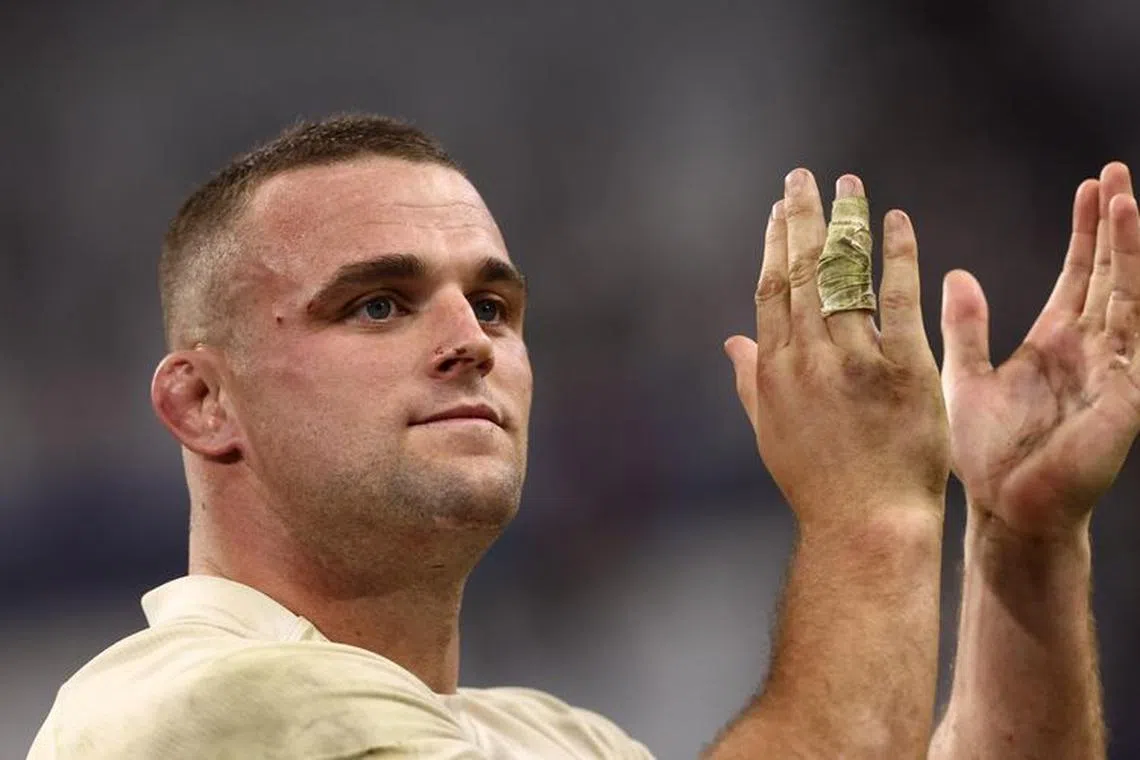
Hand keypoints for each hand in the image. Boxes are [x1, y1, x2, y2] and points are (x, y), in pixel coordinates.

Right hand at [726, 169, 948, 528]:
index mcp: (774, 369)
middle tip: (805, 176)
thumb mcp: (770, 431)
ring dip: (845, 224)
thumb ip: (749, 380)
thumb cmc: (817, 483)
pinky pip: (899, 300)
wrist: (866, 524)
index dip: (775, 242)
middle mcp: (808, 357)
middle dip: (802, 217)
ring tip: (850, 184)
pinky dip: (898, 257)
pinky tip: (896, 222)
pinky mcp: (904, 369)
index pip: (770, 289)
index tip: (780, 208)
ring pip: (845, 276)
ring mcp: (855, 361)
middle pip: (801, 270)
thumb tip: (730, 340)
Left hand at [941, 162, 1139, 538]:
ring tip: (1125, 200)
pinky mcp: (1122, 397)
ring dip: (1129, 251)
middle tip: (1115, 172)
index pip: (1079, 275)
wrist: (1006, 509)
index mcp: (1054, 343)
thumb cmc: (988, 454)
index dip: (1087, 233)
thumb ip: (968, 325)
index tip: (1089, 188)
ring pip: (1127, 297)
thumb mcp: (968, 376)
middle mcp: (1089, 350)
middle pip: (1110, 274)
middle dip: (1114, 225)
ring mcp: (1111, 371)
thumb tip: (957, 273)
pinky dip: (1139, 302)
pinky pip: (1139, 341)